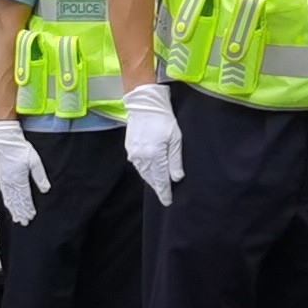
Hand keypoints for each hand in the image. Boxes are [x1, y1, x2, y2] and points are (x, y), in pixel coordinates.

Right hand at [0, 119, 46, 226]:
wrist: (6, 141)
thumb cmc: (19, 149)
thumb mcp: (34, 161)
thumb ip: (40, 176)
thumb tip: (45, 188)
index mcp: (18, 179)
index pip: (25, 198)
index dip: (28, 208)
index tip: (32, 215)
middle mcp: (10, 182)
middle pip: (17, 201)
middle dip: (21, 212)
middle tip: (25, 222)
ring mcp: (4, 181)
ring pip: (9, 199)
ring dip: (14, 210)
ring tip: (17, 218)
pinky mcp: (1, 177)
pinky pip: (4, 194)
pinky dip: (7, 202)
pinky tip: (9, 205)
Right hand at [123, 83, 183, 205]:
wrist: (145, 105)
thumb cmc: (163, 119)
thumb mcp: (175, 139)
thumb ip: (175, 160)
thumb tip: (177, 178)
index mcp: (154, 156)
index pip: (160, 180)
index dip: (164, 192)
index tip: (168, 202)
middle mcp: (141, 157)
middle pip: (151, 179)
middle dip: (158, 188)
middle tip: (165, 197)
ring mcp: (134, 153)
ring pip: (144, 173)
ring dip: (152, 180)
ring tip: (159, 187)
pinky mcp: (130, 148)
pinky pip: (138, 166)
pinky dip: (145, 171)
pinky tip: (151, 173)